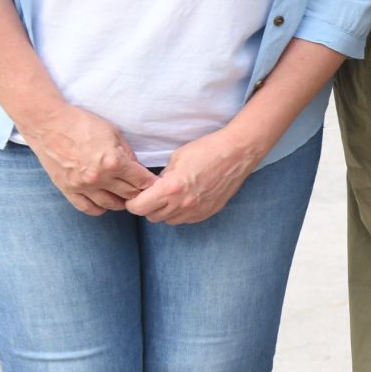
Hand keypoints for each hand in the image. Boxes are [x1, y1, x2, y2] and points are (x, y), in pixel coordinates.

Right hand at [17, 105, 152, 214]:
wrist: (48, 123)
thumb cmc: (82, 123)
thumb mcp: (113, 133)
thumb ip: (128, 153)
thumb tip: (138, 168)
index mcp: (114, 162)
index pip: (141, 181)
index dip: (151, 183)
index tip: (155, 184)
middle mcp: (99, 178)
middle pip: (128, 194)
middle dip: (139, 193)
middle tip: (143, 191)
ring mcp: (82, 186)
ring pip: (110, 204)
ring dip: (121, 202)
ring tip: (126, 197)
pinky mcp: (67, 189)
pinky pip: (87, 208)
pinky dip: (99, 208)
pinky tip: (105, 203)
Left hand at [125, 124, 265, 224]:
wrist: (237, 153)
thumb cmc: (207, 150)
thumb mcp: (176, 158)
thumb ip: (161, 177)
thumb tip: (154, 187)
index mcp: (171, 188)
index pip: (139, 207)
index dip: (133, 202)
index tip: (135, 196)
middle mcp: (183, 204)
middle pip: (152, 217)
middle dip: (147, 207)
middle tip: (152, 194)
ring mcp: (196, 211)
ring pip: (168, 221)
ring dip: (164, 211)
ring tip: (171, 196)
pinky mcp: (208, 212)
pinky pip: (186, 219)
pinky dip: (181, 212)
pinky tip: (186, 198)